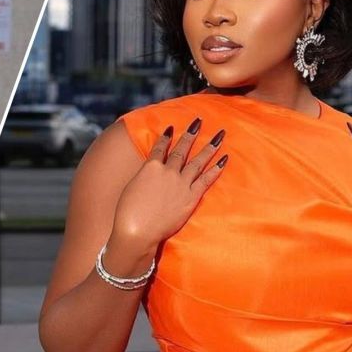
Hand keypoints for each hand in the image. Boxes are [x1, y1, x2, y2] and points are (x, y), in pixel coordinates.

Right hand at [110, 118, 228, 257]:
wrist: (137, 230)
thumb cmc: (127, 213)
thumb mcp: (131, 188)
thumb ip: (144, 178)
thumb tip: (149, 175)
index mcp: (150, 167)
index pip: (160, 148)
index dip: (166, 137)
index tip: (172, 128)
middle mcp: (167, 171)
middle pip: (182, 150)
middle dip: (191, 134)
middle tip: (199, 122)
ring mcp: (180, 183)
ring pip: (197, 161)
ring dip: (209, 147)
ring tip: (220, 135)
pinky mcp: (190, 197)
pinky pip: (206, 179)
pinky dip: (215, 168)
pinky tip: (224, 159)